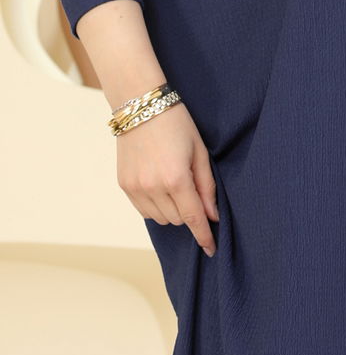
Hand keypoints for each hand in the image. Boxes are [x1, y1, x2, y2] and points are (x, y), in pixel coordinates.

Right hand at [116, 101, 219, 256]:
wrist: (140, 105)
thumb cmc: (176, 123)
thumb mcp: (199, 150)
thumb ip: (206, 186)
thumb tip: (212, 215)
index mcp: (176, 178)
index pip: (193, 218)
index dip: (204, 236)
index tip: (211, 249)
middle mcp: (153, 187)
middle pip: (178, 220)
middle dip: (189, 212)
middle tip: (192, 188)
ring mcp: (136, 188)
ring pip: (161, 219)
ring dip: (172, 211)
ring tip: (175, 184)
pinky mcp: (124, 185)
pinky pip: (144, 211)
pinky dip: (156, 206)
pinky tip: (160, 186)